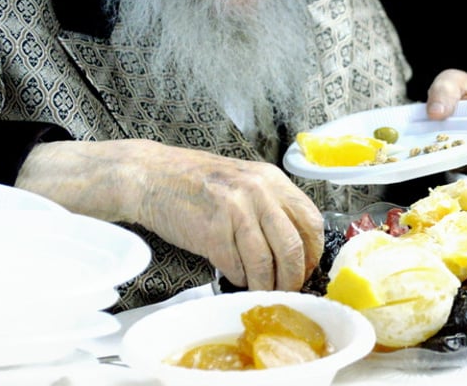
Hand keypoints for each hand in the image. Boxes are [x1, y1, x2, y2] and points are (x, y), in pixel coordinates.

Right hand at [16, 139, 322, 291]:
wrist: (152, 176)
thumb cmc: (198, 183)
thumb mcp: (244, 182)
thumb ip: (271, 206)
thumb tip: (297, 248)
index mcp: (271, 179)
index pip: (311, 220)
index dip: (314, 252)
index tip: (308, 269)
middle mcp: (258, 191)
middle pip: (293, 246)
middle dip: (294, 277)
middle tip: (289, 290)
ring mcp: (234, 209)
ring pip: (265, 262)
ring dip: (266, 284)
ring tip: (262, 290)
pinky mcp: (211, 230)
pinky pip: (236, 266)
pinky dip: (240, 278)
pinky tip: (235, 276)